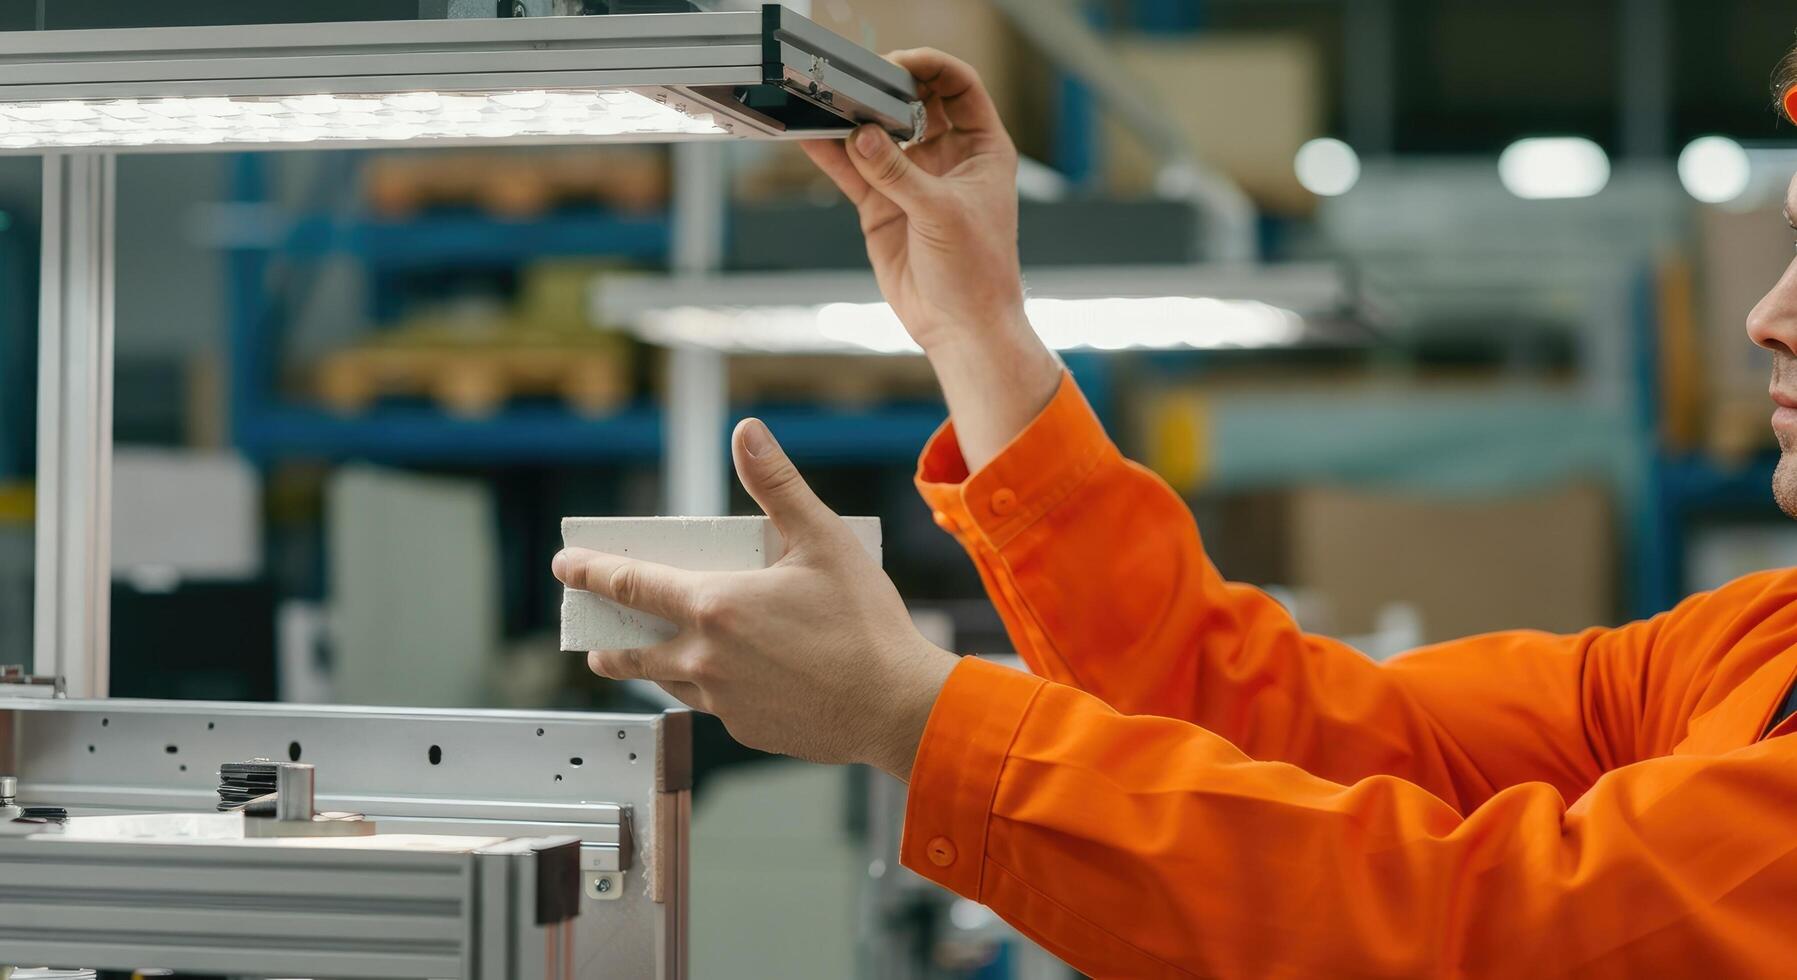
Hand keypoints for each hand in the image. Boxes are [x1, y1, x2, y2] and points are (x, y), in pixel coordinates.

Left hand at [552, 419, 957, 779]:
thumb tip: (746, 432)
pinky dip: (708, 688)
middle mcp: (706, 658)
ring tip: (642, 662)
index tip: (565, 566)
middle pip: (634, 651)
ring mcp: (723, 700)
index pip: (632, 585)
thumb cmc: (864, 623)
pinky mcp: (746, 729)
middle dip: (608, 643)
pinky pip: (712, 704)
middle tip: (592, 639)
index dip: (592, 573)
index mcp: (715, 606)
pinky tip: (726, 681)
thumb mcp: (823, 540)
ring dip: (648, 669)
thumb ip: (777, 486)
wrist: (895, 706)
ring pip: (669, 681)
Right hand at [800, 48, 1028, 353]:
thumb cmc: (977, 271)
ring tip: (823, 102)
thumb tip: (860, 135)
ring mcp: (911, 180)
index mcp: (981, 148)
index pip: (959, 87)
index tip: (897, 63)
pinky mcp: (882, 206)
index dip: (931, 68)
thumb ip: (899, 173)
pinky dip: (830, 155)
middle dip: (884, 88)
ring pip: (877, 136)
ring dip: (852, 119)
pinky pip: (852, 171)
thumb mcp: (941, 213)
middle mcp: (946, 157)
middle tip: (855, 82)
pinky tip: (809, 136)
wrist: (960, 327)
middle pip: (912, 103)